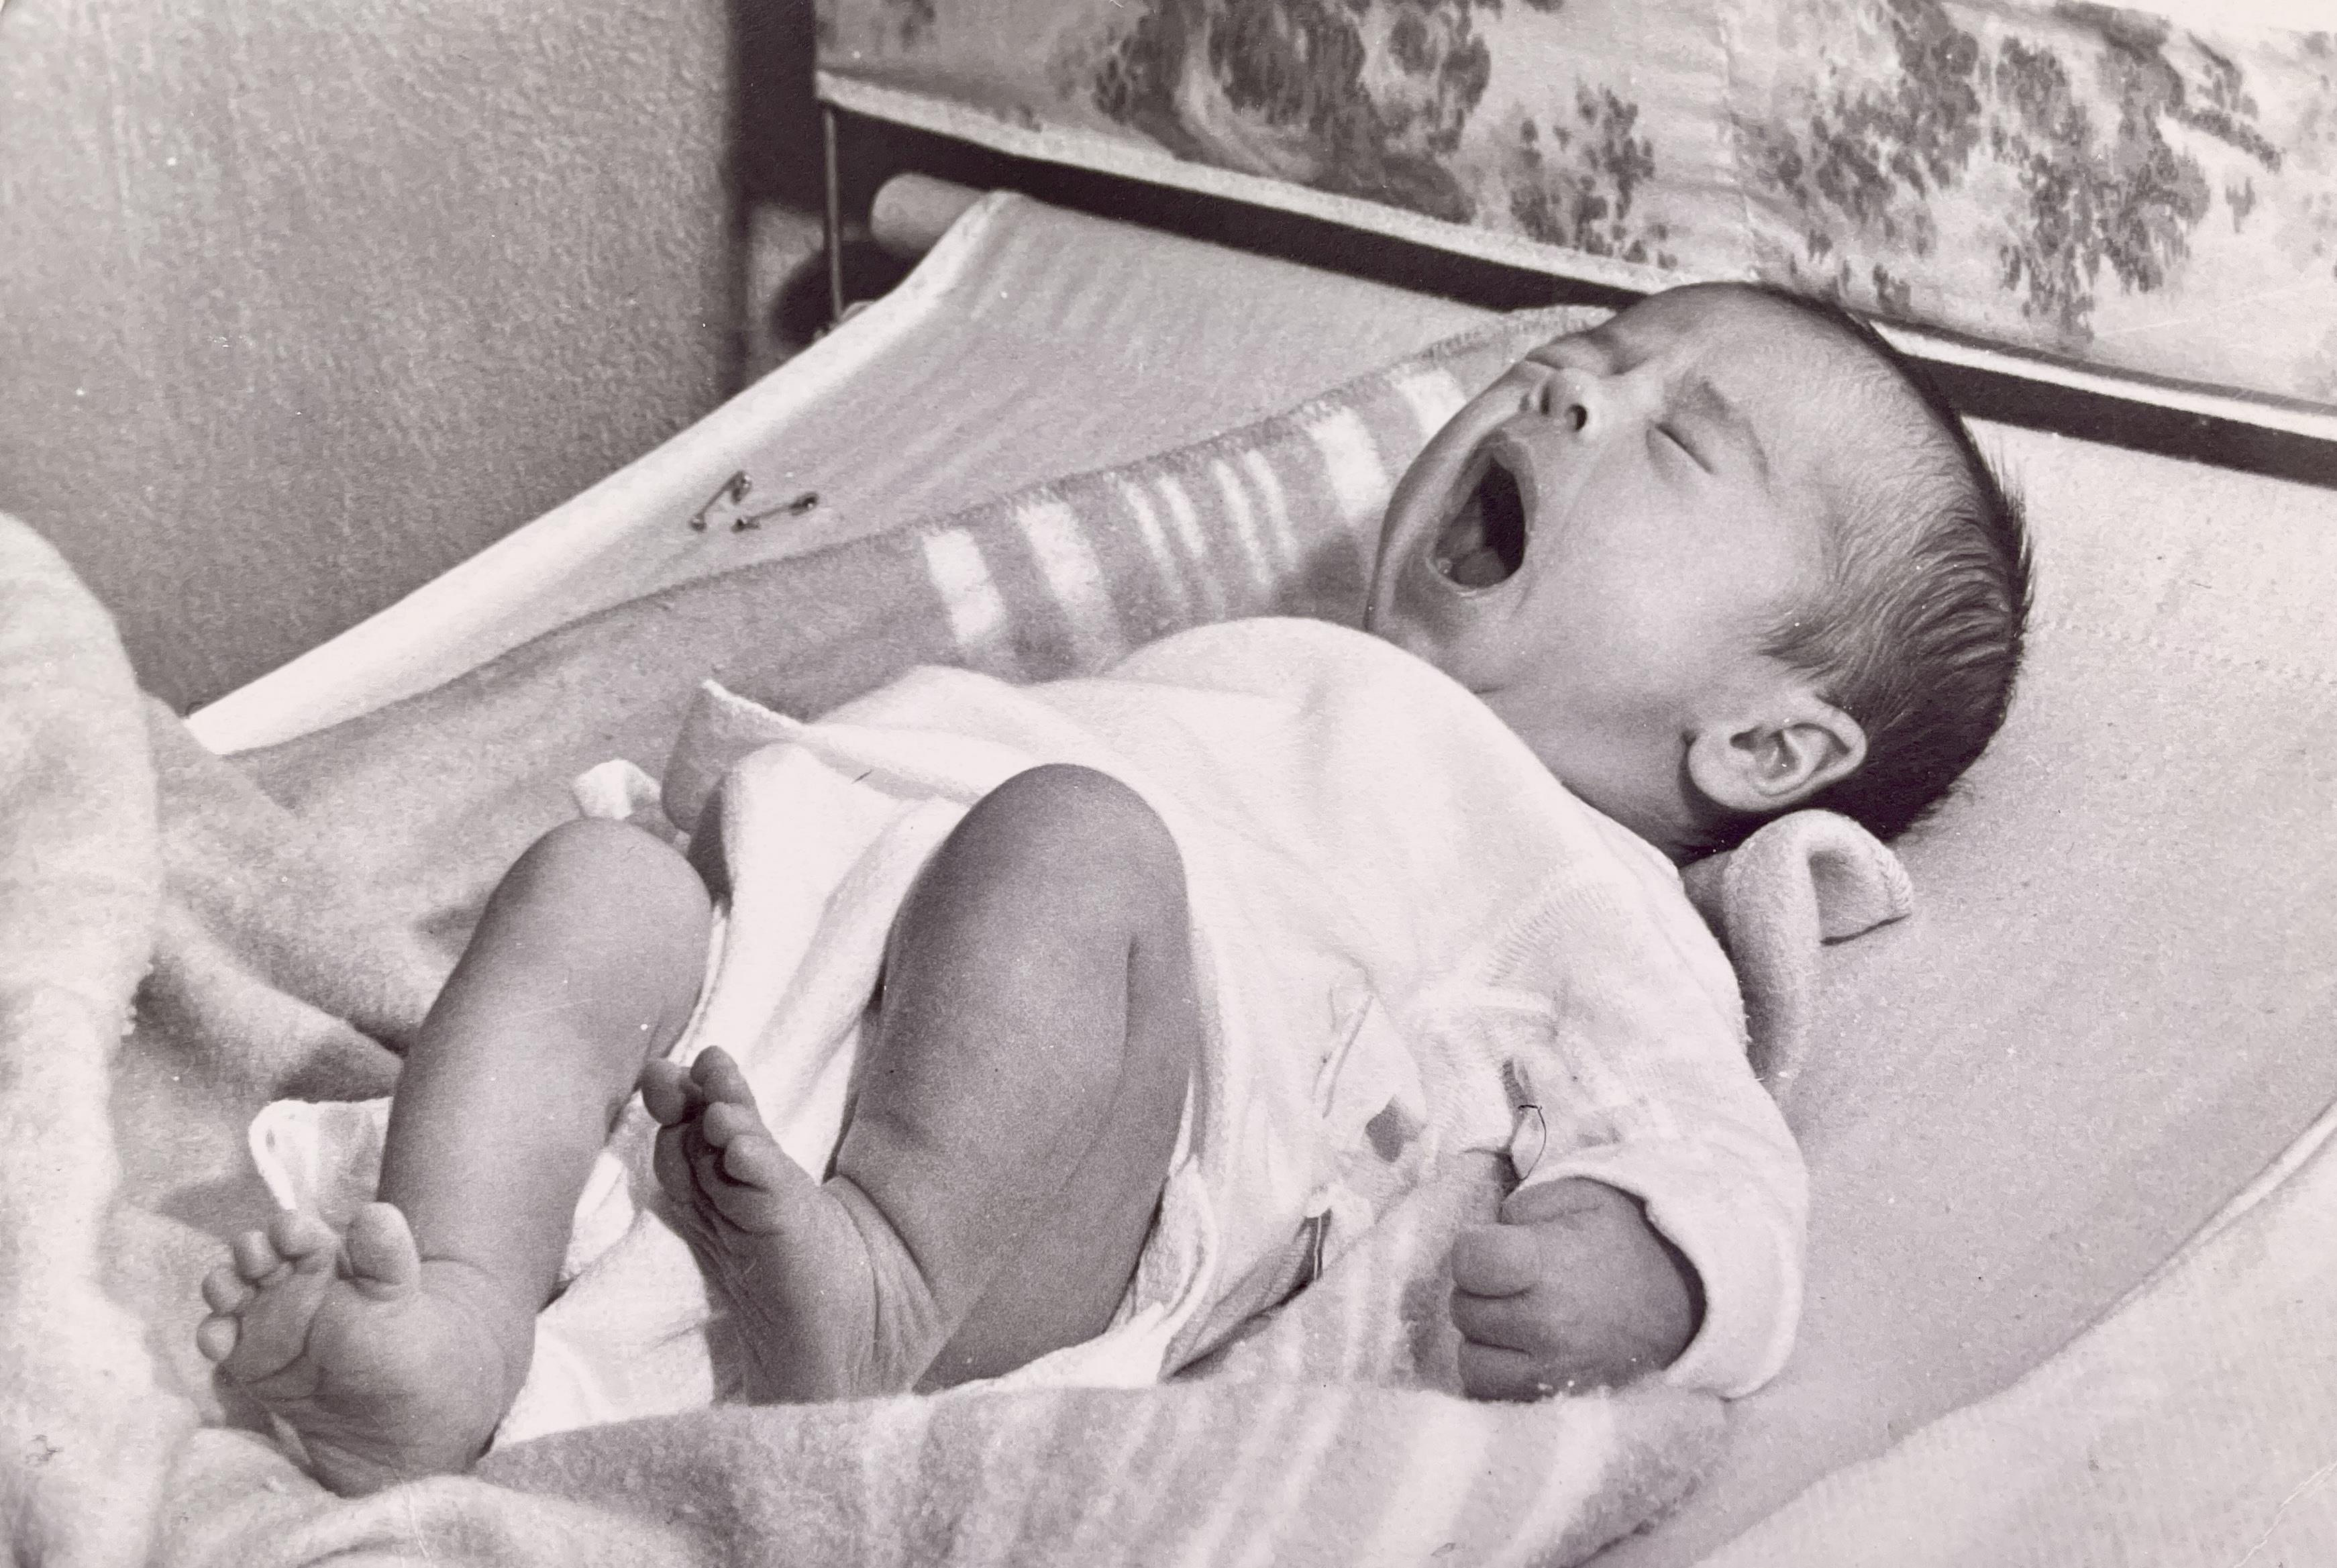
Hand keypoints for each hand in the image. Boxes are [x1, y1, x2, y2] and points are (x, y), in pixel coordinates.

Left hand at [1448, 1178, 1702, 1399]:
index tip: (1495, 1247)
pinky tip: (1520, 1349)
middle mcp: (1548, 1323)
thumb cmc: (1627, 1238)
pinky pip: (1492, 1394)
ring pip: (1471, 1359)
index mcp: (1549, 1265)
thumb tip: (1490, 1234)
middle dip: (1480, 1291)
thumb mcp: (1581, 1193)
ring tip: (1517, 1317)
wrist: (1689, 1296)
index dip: (1473, 1249)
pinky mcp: (1558, 1399)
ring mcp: (1553, 1370)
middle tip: (1514, 1281)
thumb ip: (1523, 1207)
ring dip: (1485, 1337)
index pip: (1469, 1260)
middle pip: (1464, 1309)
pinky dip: (1496, 1372)